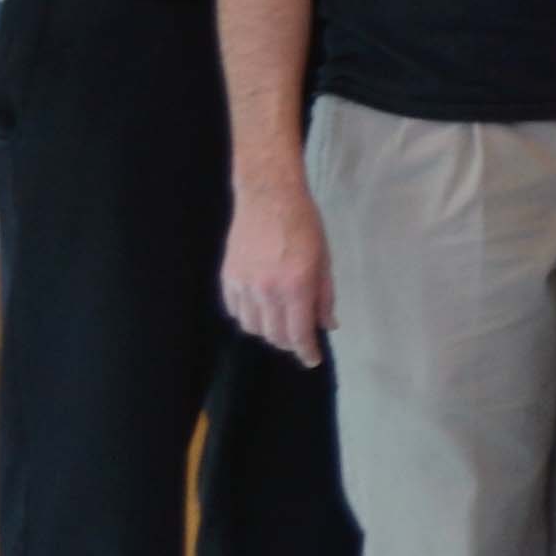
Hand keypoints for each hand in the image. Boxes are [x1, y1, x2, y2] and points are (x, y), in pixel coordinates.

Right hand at [220, 179, 334, 367]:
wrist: (269, 196)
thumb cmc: (304, 224)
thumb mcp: (324, 260)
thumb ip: (325, 296)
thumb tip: (327, 325)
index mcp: (296, 287)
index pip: (299, 333)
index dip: (307, 351)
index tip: (312, 359)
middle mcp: (267, 291)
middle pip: (275, 335)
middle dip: (290, 343)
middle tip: (300, 339)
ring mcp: (244, 285)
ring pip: (252, 327)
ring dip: (268, 332)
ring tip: (281, 324)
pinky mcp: (228, 277)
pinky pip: (236, 311)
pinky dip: (249, 317)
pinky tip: (260, 310)